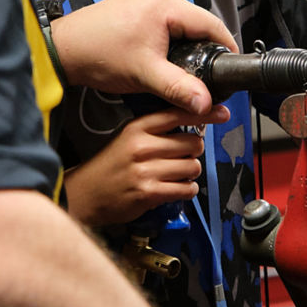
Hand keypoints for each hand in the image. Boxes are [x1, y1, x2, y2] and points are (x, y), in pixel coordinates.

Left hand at [49, 0, 237, 113]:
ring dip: (188, 47)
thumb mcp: (145, 75)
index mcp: (165, 4)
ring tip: (189, 71)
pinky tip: (168, 61)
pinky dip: (172, 42)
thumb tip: (207, 104)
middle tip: (211, 75)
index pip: (210, 23)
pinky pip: (166, 24)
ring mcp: (146, 0)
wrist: (64, 50)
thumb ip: (180, 88)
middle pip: (198, 23)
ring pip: (182, 25)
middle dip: (206, 49)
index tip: (233, 66)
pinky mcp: (136, 8)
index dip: (226, 46)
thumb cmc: (99, 55)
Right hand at [64, 106, 230, 227]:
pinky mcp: (149, 192)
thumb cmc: (109, 165)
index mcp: (137, 128)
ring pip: (192, 167)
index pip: (178, 114)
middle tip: (183, 157)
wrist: (85, 193)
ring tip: (177, 174)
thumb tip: (192, 127)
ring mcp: (146, 170)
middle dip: (193, 152)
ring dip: (190, 173)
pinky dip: (187, 189)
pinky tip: (177, 188)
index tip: (221, 113)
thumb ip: (156, 130)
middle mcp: (142, 147)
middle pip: (192, 143)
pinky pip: (185, 188)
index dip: (204, 114)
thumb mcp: (127, 137)